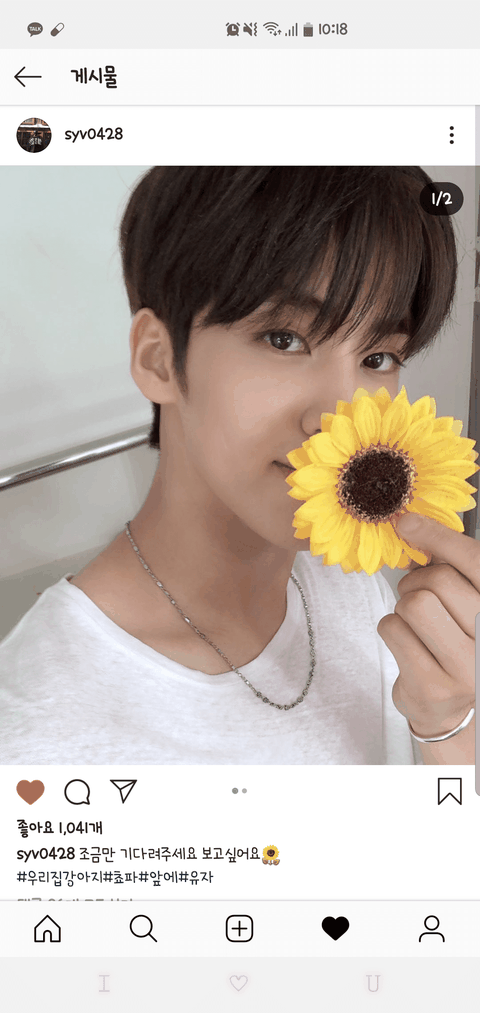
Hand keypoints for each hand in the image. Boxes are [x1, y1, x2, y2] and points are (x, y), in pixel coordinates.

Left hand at [377, 512, 476, 738]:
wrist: (449, 709)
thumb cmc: (453, 642)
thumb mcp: (459, 601)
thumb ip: (446, 566)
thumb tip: (412, 525)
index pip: (474, 561)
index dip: (438, 536)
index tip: (407, 522)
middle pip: (438, 580)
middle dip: (416, 582)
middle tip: (417, 597)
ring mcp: (466, 667)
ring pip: (414, 604)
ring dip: (403, 607)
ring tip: (414, 624)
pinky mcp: (435, 686)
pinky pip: (393, 630)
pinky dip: (390, 629)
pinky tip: (406, 644)